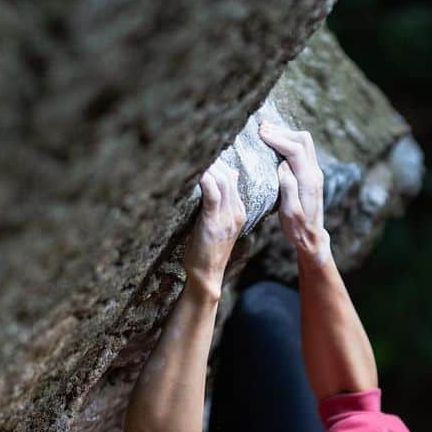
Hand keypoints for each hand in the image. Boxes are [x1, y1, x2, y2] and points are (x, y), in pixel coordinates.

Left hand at [183, 156, 246, 296]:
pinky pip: (212, 194)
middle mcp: (236, 213)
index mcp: (239, 212)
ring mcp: (225, 219)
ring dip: (207, 168)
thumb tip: (232, 174)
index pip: (232, 178)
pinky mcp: (212, 223)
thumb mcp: (220, 224)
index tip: (202, 157)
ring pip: (222, 181)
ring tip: (192, 161)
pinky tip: (195, 174)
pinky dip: (204, 180)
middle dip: (212, 162)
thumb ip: (225, 201)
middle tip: (194, 154)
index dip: (219, 164)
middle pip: (228, 176)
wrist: (206, 276)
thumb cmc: (207, 250)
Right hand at [258, 120, 330, 264]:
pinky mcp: (311, 174)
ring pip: (304, 142)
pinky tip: (276, 142)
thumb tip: (282, 165)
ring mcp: (315, 172)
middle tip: (262, 129)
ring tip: (267, 131)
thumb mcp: (289, 213)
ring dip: (286, 134)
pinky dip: (289, 141)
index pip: (295, 150)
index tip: (261, 134)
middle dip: (282, 132)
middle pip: (302, 140)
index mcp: (308, 181)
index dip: (278, 139)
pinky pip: (303, 149)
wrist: (312, 237)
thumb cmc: (297, 228)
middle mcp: (315, 173)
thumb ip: (288, 188)